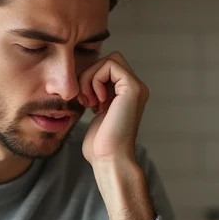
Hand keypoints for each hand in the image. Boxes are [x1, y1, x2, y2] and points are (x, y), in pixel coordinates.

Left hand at [78, 52, 148, 166]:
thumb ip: (96, 94)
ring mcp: (137, 88)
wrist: (110, 159)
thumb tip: (81, 78)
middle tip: (86, 99)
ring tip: (90, 101)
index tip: (87, 101)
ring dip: (90, 77)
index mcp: (128, 94)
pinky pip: (110, 66)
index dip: (92, 77)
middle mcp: (135, 89)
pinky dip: (95, 80)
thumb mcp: (96, 112)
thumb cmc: (100, 144)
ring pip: (110, 59)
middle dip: (90, 74)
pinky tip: (96, 102)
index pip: (108, 68)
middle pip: (110, 59)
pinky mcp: (133, 89)